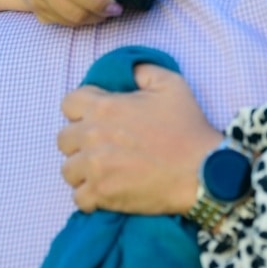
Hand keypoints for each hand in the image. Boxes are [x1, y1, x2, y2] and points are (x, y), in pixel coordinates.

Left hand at [58, 64, 222, 214]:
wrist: (202, 171)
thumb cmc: (187, 127)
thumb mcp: (171, 84)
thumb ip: (142, 70)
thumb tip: (127, 71)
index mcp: (105, 107)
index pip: (69, 103)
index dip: (82, 108)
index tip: (98, 117)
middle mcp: (93, 136)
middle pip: (64, 139)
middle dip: (79, 141)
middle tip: (101, 146)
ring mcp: (95, 168)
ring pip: (68, 170)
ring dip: (82, 170)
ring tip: (102, 171)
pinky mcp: (102, 195)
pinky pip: (79, 197)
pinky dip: (90, 196)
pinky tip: (107, 190)